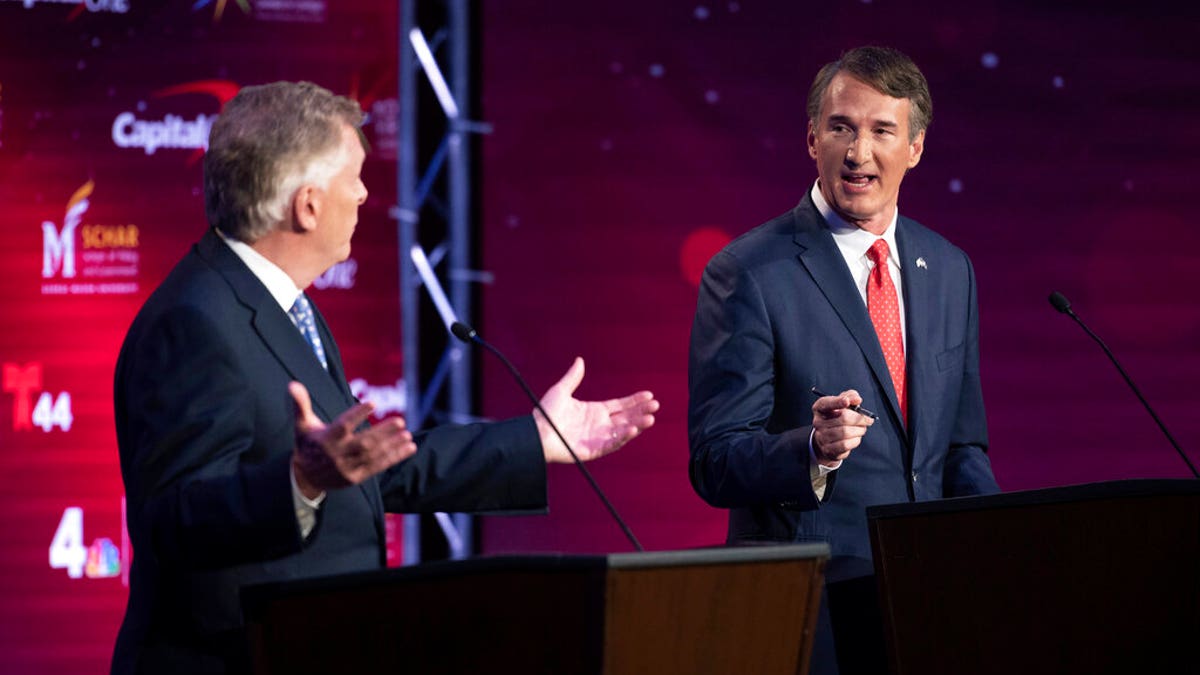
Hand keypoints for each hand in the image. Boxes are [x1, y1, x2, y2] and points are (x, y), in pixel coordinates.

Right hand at [289, 381, 416, 498]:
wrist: (305, 478)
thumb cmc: (307, 444)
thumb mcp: (302, 425)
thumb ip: (300, 405)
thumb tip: (293, 384)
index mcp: (325, 439)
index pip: (343, 425)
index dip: (357, 414)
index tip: (372, 403)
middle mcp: (337, 454)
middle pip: (363, 443)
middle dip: (383, 433)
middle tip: (400, 422)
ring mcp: (347, 468)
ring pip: (373, 456)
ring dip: (393, 446)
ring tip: (408, 435)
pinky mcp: (356, 478)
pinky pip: (378, 467)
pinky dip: (394, 457)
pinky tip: (408, 448)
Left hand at [534, 357, 658, 463]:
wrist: (536, 433)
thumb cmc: (546, 413)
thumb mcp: (561, 391)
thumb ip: (573, 377)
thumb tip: (579, 360)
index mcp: (595, 410)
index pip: (621, 405)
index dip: (635, 400)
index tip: (649, 395)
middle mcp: (600, 424)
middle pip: (627, 417)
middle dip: (641, 411)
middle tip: (656, 405)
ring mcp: (598, 437)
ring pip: (624, 431)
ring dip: (638, 425)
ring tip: (650, 418)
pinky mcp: (594, 450)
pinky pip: (612, 444)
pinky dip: (623, 438)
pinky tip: (633, 429)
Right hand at [812, 389, 873, 465]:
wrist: (829, 439)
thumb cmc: (838, 417)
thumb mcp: (843, 403)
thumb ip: (850, 396)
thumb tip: (857, 399)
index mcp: (820, 408)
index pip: (826, 403)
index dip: (837, 402)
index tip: (847, 401)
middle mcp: (818, 422)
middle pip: (843, 418)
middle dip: (859, 419)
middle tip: (868, 420)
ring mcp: (821, 436)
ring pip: (846, 432)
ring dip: (859, 430)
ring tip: (862, 429)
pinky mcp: (828, 449)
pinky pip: (845, 444)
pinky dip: (855, 440)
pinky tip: (856, 437)